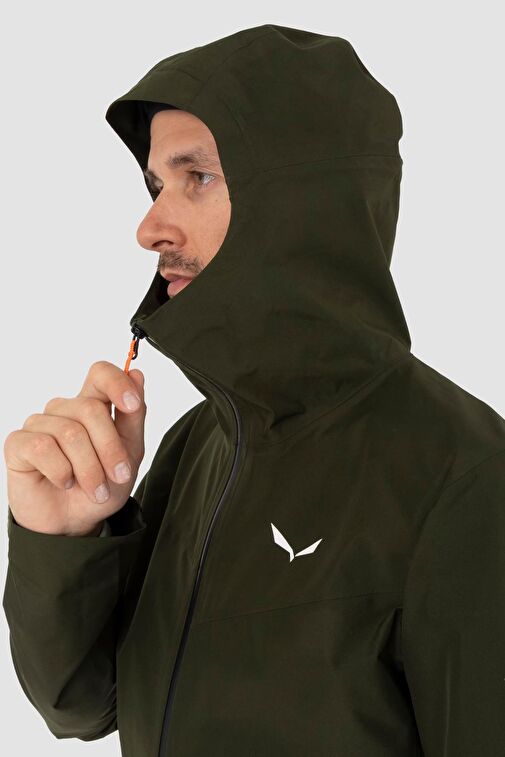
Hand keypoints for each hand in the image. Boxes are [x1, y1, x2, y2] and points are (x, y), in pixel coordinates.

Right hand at [3, 361, 145, 535]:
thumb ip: (134, 416)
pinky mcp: (19, 443)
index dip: (117, 383)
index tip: (133, 405)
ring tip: (95, 489)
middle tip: (118, 477)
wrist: (75, 523)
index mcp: (92, 405)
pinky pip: (42, 448)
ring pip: (70, 433)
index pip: (100, 373)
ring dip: (89, 469)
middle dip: (110, 449)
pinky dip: (61, 472)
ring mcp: (40, 424)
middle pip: (91, 409)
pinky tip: (64, 483)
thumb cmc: (102, 485)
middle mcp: (64, 409)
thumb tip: (136, 375)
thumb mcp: (130, 453)